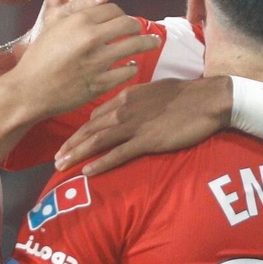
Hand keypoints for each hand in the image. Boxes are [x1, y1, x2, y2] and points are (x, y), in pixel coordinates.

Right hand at [1, 3, 159, 123]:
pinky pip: (128, 71)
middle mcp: (91, 39)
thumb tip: (102, 4)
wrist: (29, 90)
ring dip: (148, 43)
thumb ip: (77, 15)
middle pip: (130, 24)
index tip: (122, 20)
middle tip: (141, 30)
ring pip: (135, 46)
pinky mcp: (101, 83)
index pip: (114, 10)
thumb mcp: (54, 28)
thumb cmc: (39, 58)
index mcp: (79, 21)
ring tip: (154, 43)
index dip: (121, 14)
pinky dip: (131, 67)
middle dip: (138, 27)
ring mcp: (98, 62)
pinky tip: (130, 66)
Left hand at [56, 76, 232, 172]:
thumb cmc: (185, 96)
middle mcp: (124, 110)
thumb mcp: (153, 92)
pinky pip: (118, 154)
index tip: (68, 144)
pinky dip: (101, 163)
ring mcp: (134, 126)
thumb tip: (121, 111)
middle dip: (70, 145)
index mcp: (125, 97)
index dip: (79, 132)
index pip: (94, 117)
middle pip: (89, 130)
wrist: (207, 100)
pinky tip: (87, 172)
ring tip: (62, 167)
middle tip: (55, 159)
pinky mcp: (147, 141)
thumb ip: (134, 102)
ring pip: (97, 141)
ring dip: (77, 155)